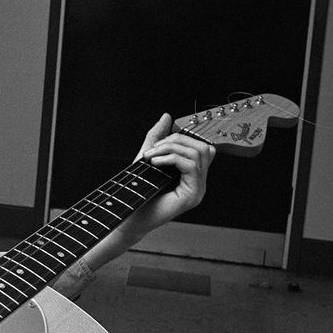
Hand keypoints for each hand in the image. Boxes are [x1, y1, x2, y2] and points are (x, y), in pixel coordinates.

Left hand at [123, 113, 216, 238]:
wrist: (129, 217)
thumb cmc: (138, 191)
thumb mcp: (147, 157)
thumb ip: (158, 138)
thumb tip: (167, 116)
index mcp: (192, 173)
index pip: (200, 146)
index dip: (179, 138)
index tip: (155, 145)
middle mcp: (199, 182)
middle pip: (202, 147)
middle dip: (176, 141)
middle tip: (153, 150)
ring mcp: (198, 190)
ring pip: (198, 154)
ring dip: (172, 149)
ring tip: (152, 156)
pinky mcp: (193, 196)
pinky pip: (192, 167)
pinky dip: (172, 159)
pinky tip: (155, 163)